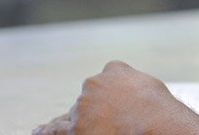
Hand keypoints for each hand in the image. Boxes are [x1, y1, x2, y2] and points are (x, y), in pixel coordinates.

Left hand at [32, 61, 198, 134]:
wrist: (158, 125)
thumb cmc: (160, 110)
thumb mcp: (151, 86)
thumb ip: (134, 84)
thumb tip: (135, 90)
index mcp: (114, 70)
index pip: (103, 81)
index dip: (107, 97)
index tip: (112, 106)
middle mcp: (94, 84)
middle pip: (88, 100)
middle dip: (94, 113)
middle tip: (111, 126)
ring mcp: (83, 106)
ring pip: (72, 116)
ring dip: (77, 124)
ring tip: (72, 130)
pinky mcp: (75, 126)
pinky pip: (55, 129)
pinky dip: (46, 131)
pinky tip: (38, 132)